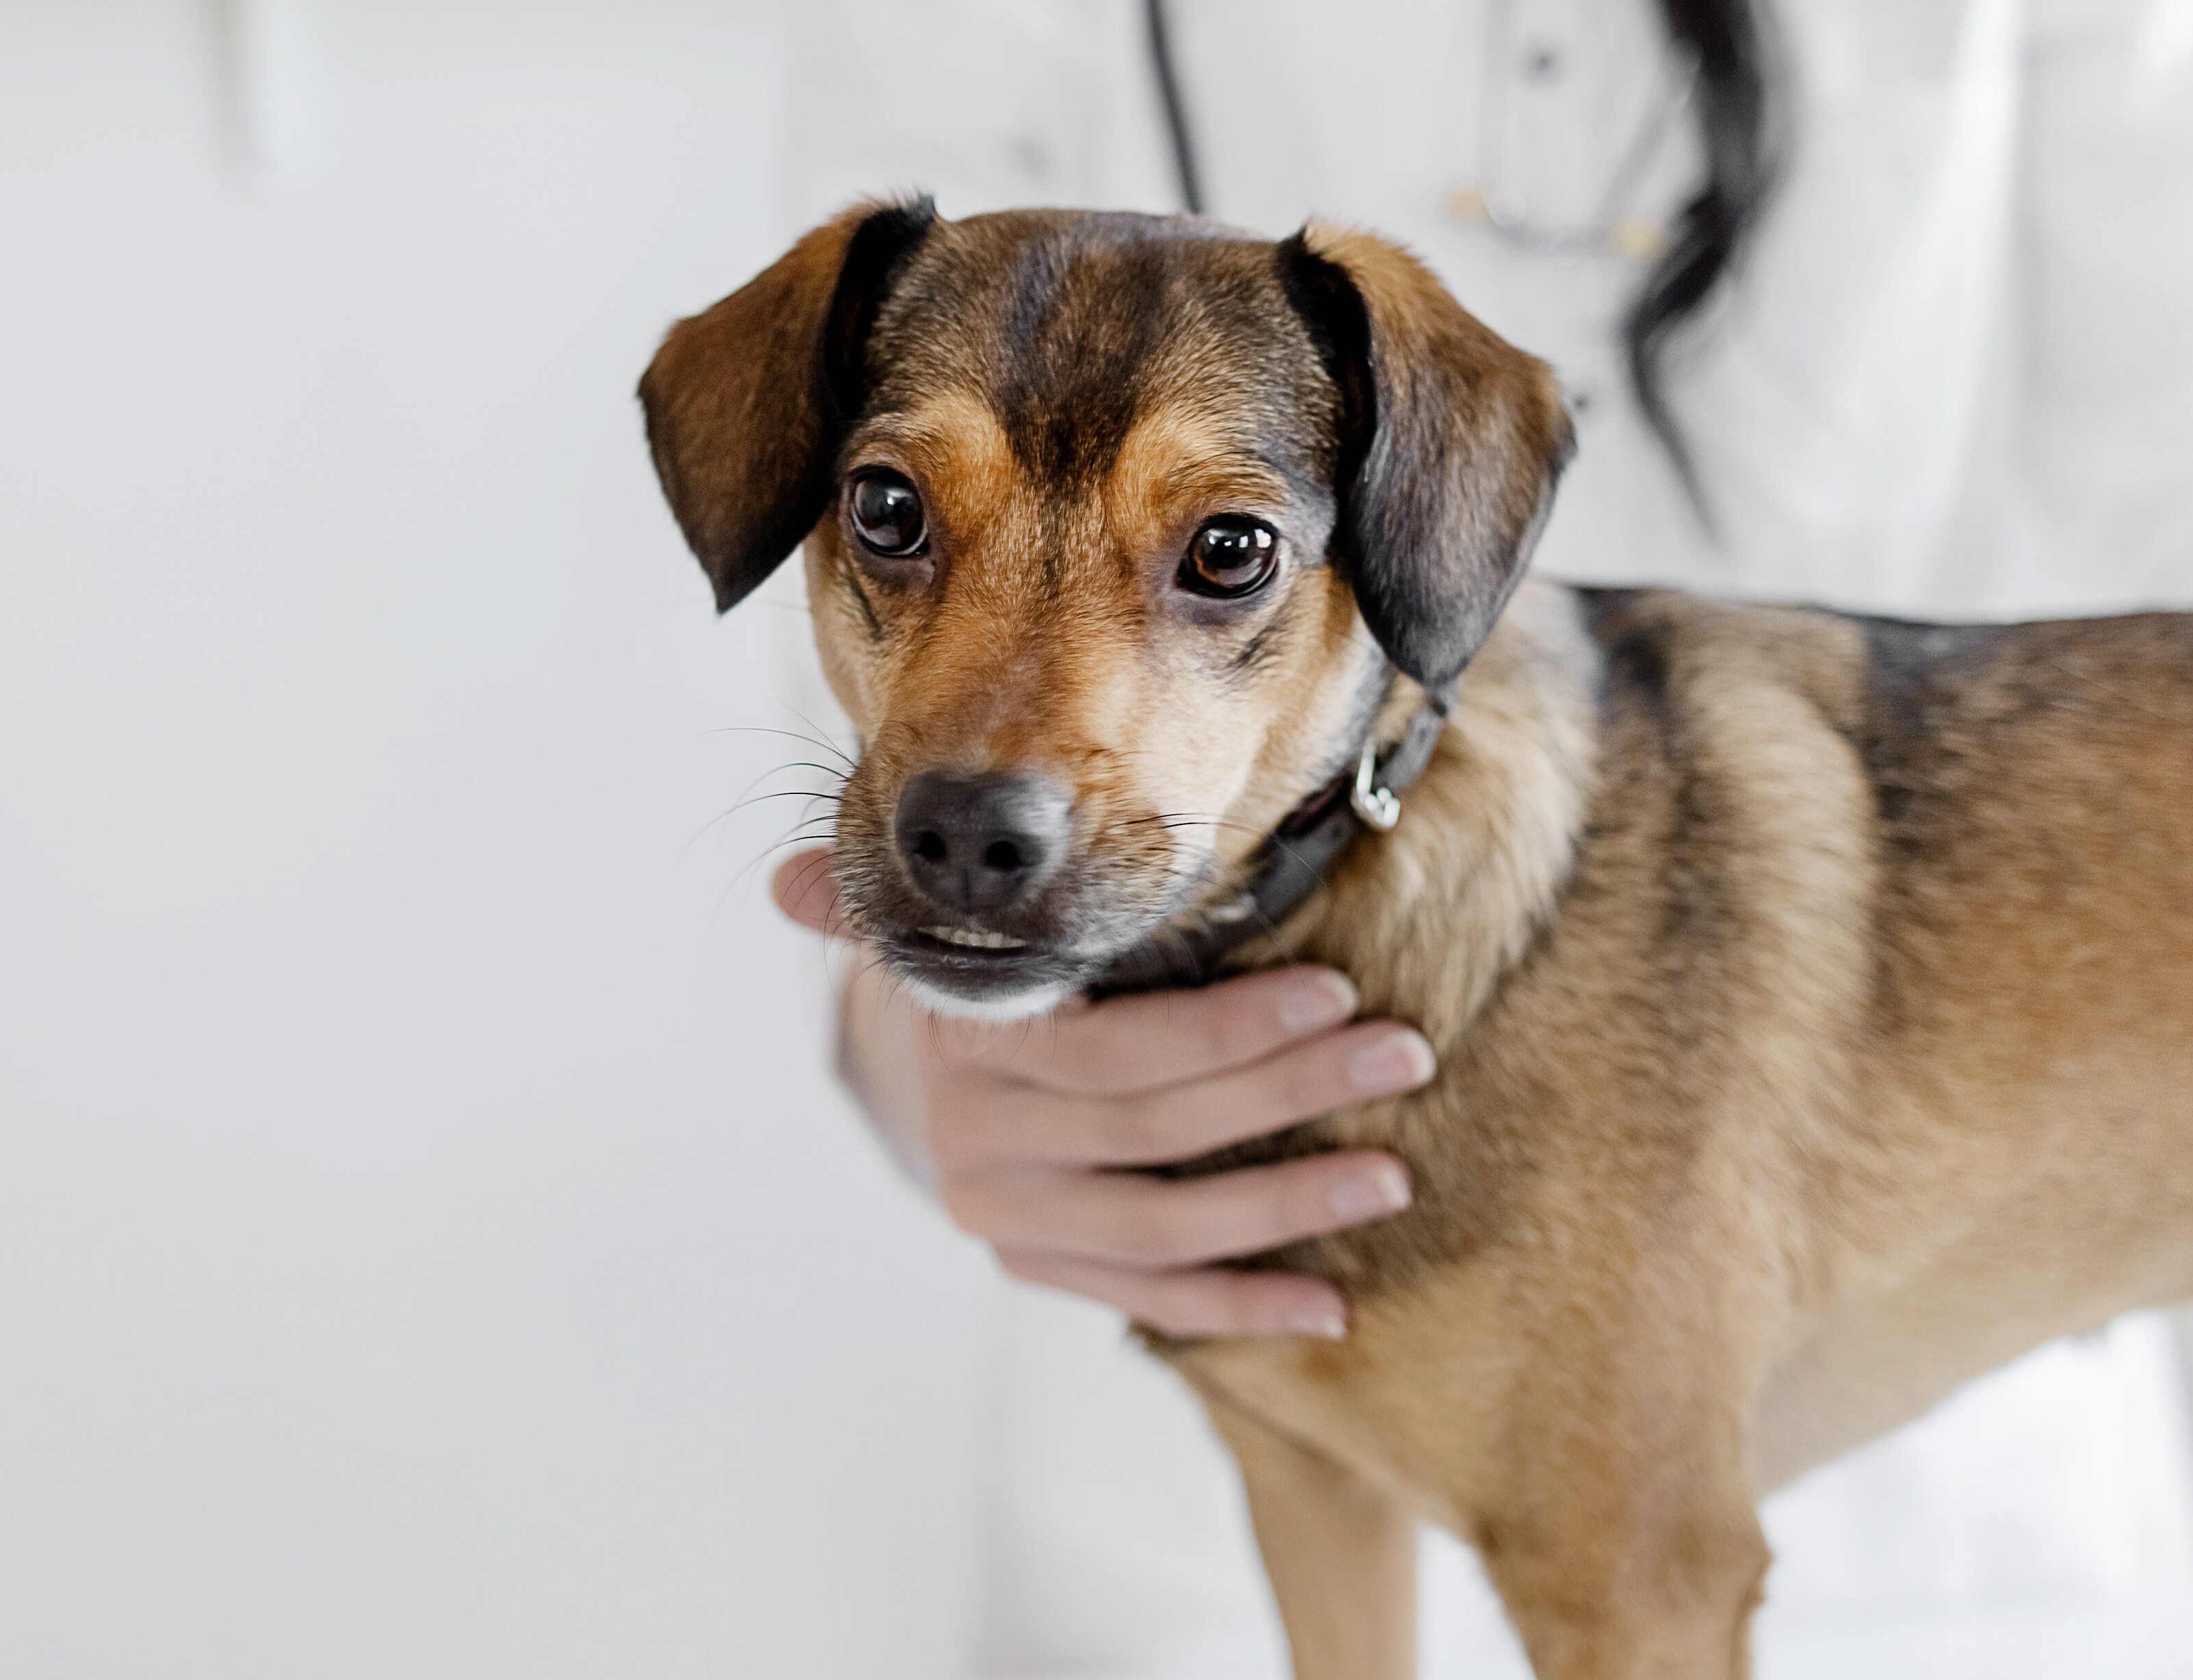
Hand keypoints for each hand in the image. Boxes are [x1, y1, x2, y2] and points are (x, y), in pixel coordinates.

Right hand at [773, 850, 1432, 1337]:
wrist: (904, 1069)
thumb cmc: (958, 970)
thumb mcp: (920, 927)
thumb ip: (869, 900)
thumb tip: (788, 885)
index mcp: (960, 1049)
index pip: (1113, 1045)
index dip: (1229, 1024)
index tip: (1338, 991)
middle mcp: (976, 1146)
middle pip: (1158, 1130)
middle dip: (1294, 1091)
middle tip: (1404, 1055)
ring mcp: (1007, 1219)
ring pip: (1164, 1227)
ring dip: (1288, 1203)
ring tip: (1392, 1173)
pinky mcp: (1035, 1269)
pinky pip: (1149, 1303)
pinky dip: (1244, 1307)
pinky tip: (1333, 1303)